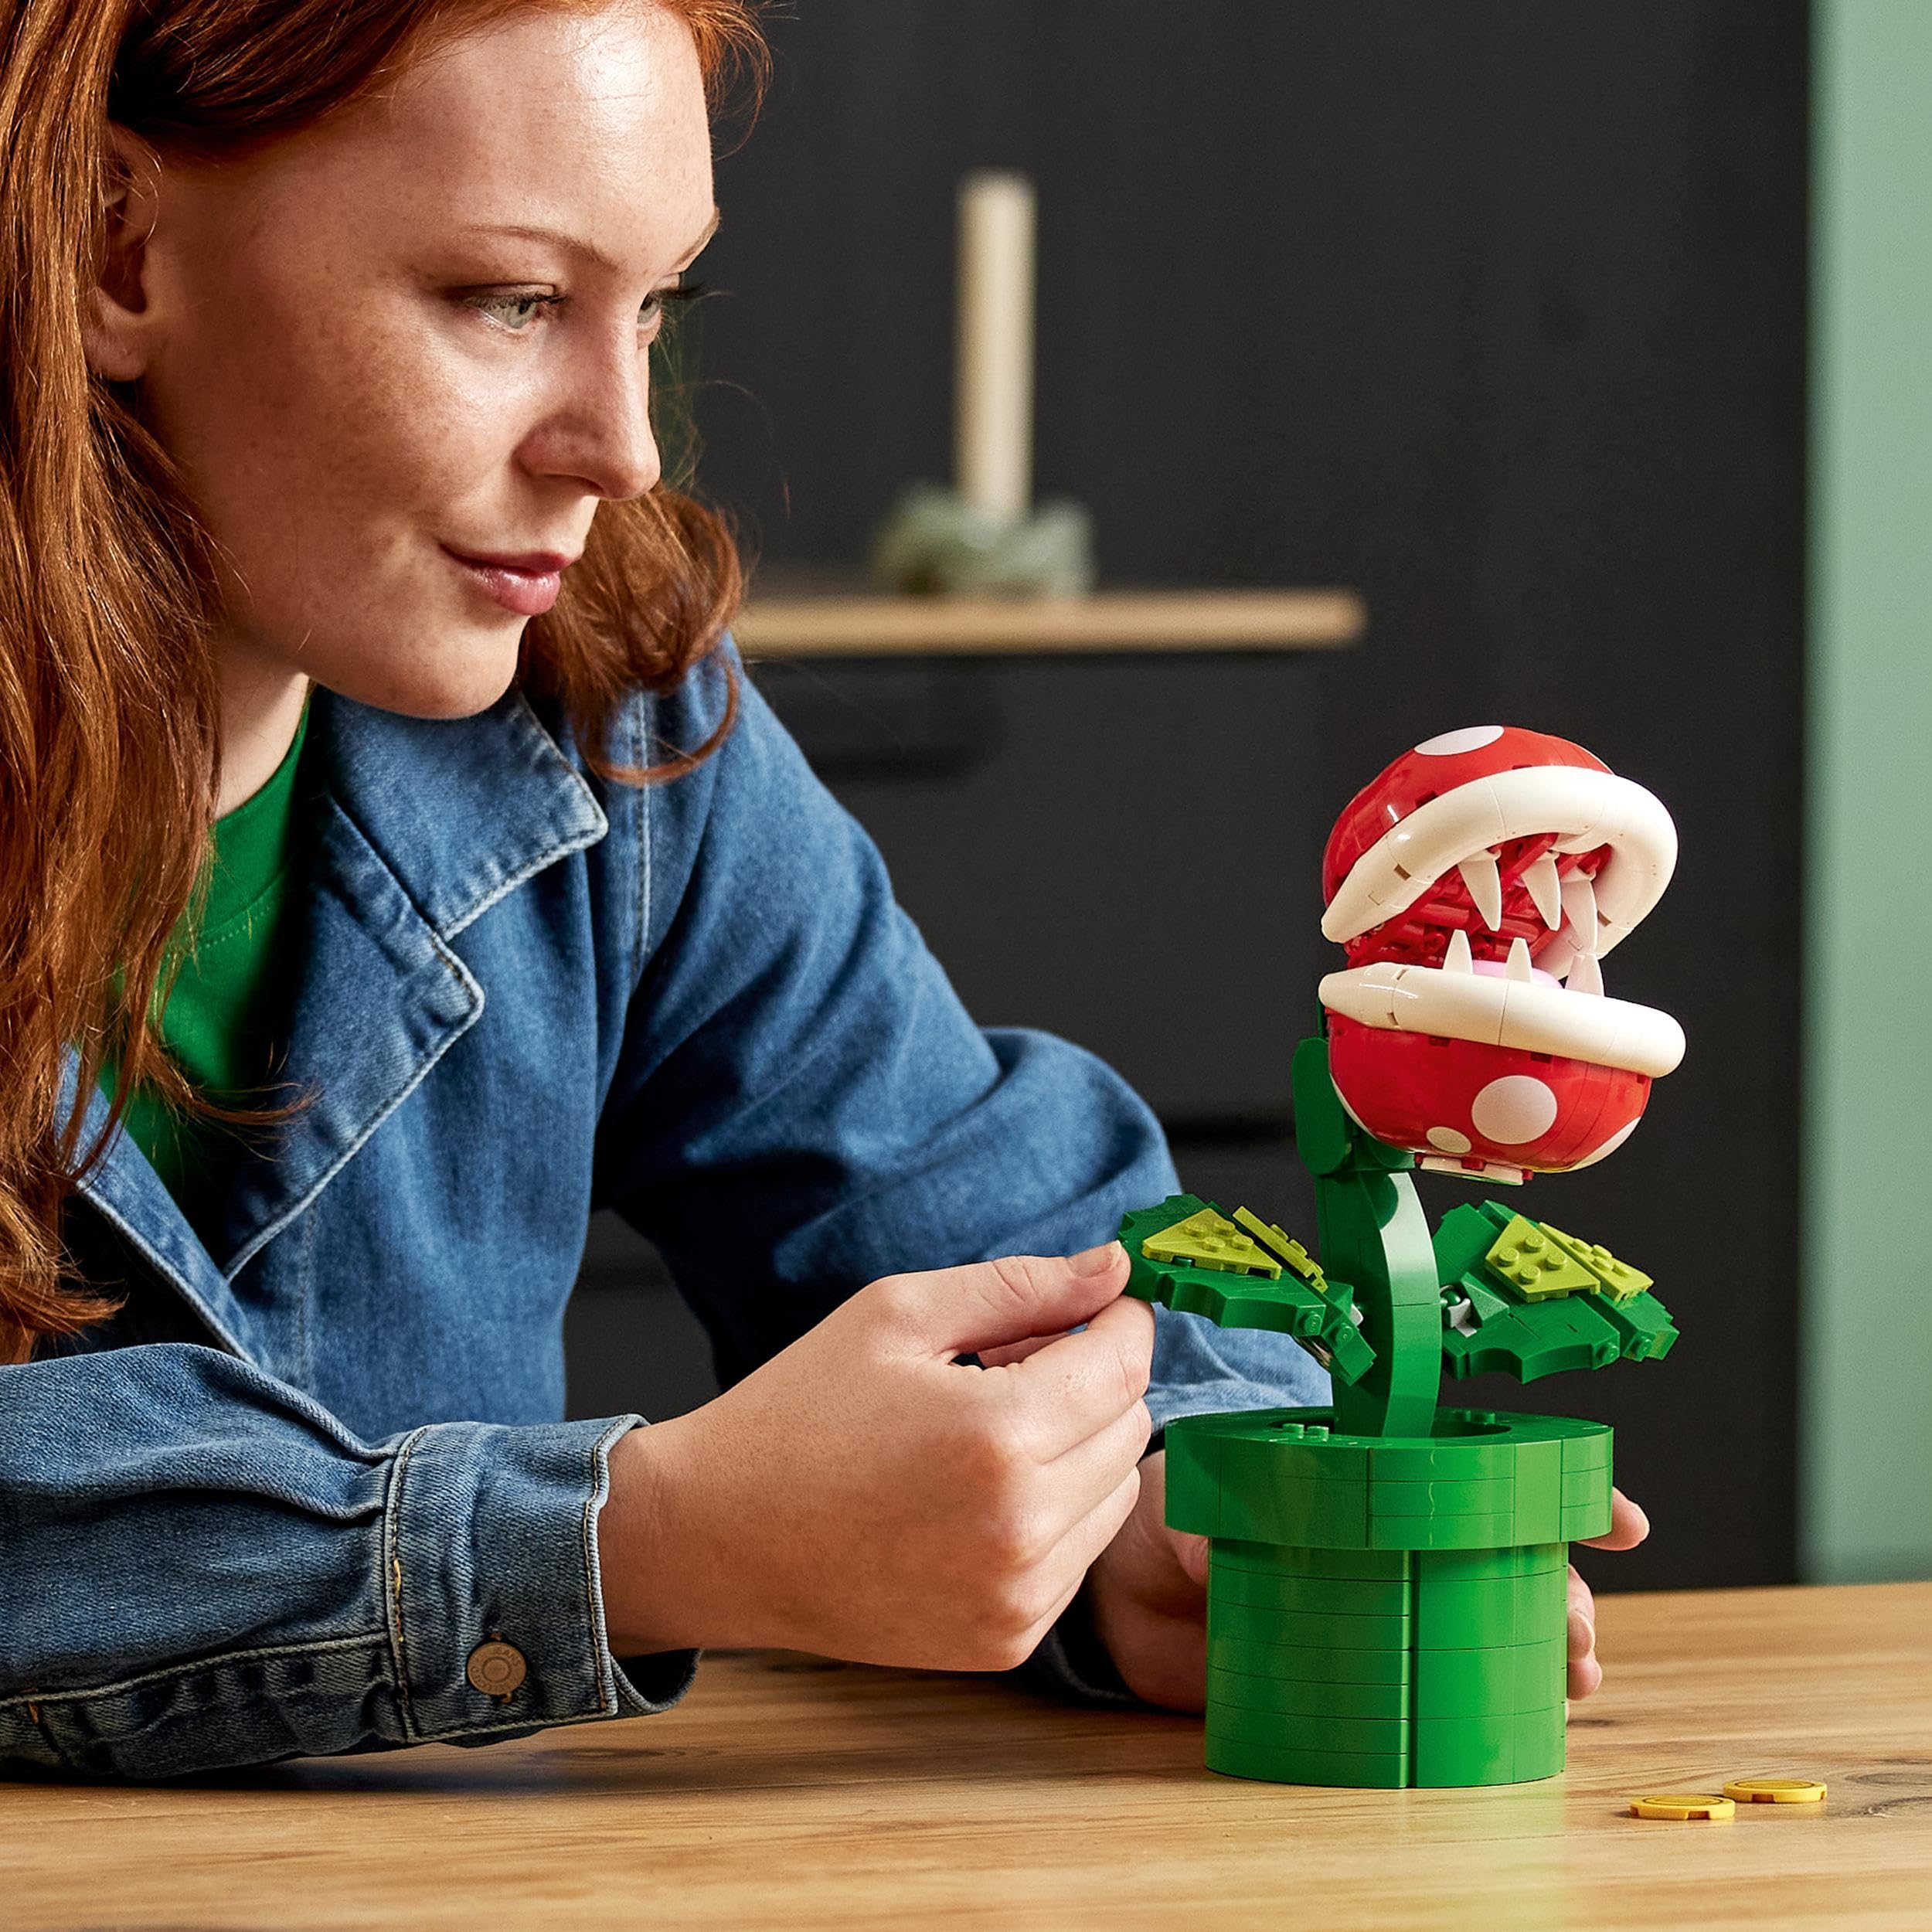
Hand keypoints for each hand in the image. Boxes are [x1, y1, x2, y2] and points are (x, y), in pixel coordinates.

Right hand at [597, 1241, 1153, 1671]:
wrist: (720, 1535)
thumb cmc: (800, 1412)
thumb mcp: (900, 1315)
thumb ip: (1022, 1286)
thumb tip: (1116, 1267)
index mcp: (999, 1434)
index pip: (1126, 1364)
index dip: (1119, 1322)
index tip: (1093, 1307)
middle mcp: (1022, 1526)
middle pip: (1130, 1427)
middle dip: (1092, 1381)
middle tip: (1016, 1361)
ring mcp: (1018, 1596)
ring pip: (1114, 1495)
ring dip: (1078, 1450)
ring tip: (991, 1427)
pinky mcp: (1007, 1640)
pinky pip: (1077, 1556)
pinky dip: (1051, 1515)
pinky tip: (974, 1493)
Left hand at [1083, 1461, 1651, 1709]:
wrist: (1127, 1592)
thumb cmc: (1170, 1514)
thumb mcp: (1183, 1501)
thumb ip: (1198, 1522)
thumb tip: (1205, 1553)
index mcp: (1367, 1474)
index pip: (1478, 1468)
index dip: (1560, 1486)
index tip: (1621, 1520)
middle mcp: (1393, 1537)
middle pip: (1507, 1554)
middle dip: (1567, 1587)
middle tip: (1583, 1625)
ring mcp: (1385, 1604)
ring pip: (1493, 1620)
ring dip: (1548, 1644)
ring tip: (1575, 1674)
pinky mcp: (1363, 1670)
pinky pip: (1441, 1686)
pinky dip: (1491, 1702)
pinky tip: (1530, 1721)